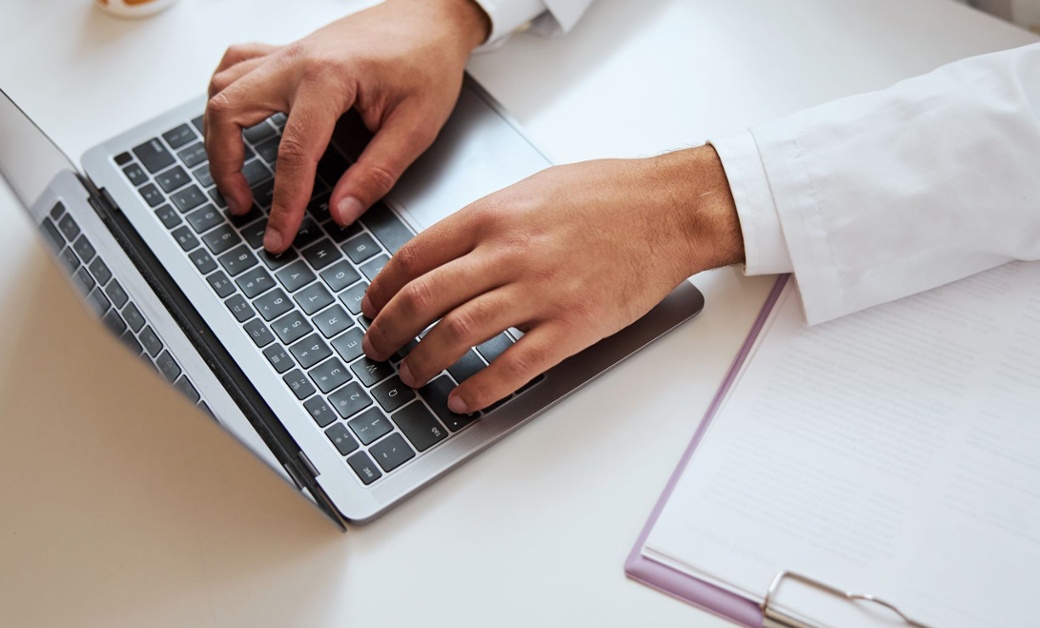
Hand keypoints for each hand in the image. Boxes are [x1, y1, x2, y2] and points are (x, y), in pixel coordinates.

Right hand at [204, 0, 489, 253]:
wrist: (431, 16)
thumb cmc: (428, 60)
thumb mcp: (417, 125)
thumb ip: (377, 172)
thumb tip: (342, 212)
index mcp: (329, 77)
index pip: (294, 152)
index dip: (284, 204)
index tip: (279, 236)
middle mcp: (297, 59)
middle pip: (229, 111)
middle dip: (225, 167)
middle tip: (244, 206)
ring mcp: (287, 52)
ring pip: (221, 87)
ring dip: (216, 133)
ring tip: (234, 175)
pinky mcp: (288, 52)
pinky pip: (234, 67)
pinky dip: (224, 97)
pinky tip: (235, 123)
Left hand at [359, 146, 744, 412]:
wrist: (669, 209)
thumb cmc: (610, 194)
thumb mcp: (533, 188)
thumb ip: (487, 222)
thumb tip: (447, 255)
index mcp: (493, 215)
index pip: (414, 257)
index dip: (381, 289)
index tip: (370, 306)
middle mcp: (508, 253)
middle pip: (422, 299)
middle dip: (388, 331)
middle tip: (376, 348)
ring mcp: (539, 292)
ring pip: (457, 334)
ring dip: (423, 362)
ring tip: (411, 376)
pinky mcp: (572, 326)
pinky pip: (512, 367)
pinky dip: (478, 388)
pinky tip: (461, 398)